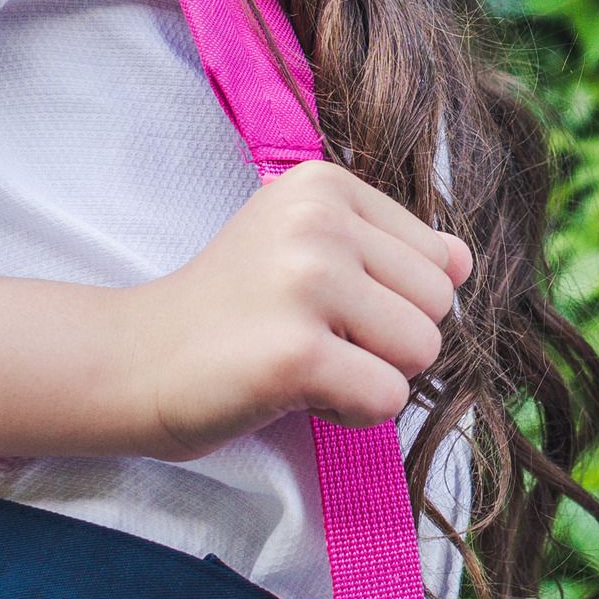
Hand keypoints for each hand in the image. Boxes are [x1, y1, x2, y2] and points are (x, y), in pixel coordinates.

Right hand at [116, 162, 470, 457]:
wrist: (132, 359)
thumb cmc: (229, 309)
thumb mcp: (302, 245)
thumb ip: (386, 247)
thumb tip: (466, 262)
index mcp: (325, 185)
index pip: (439, 257)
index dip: (392, 300)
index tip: (323, 305)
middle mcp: (320, 221)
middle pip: (438, 304)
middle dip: (389, 340)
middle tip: (313, 338)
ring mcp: (307, 282)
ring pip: (422, 350)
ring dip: (373, 376)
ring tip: (306, 363)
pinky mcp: (297, 353)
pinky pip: (388, 398)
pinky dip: (351, 413)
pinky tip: (295, 393)